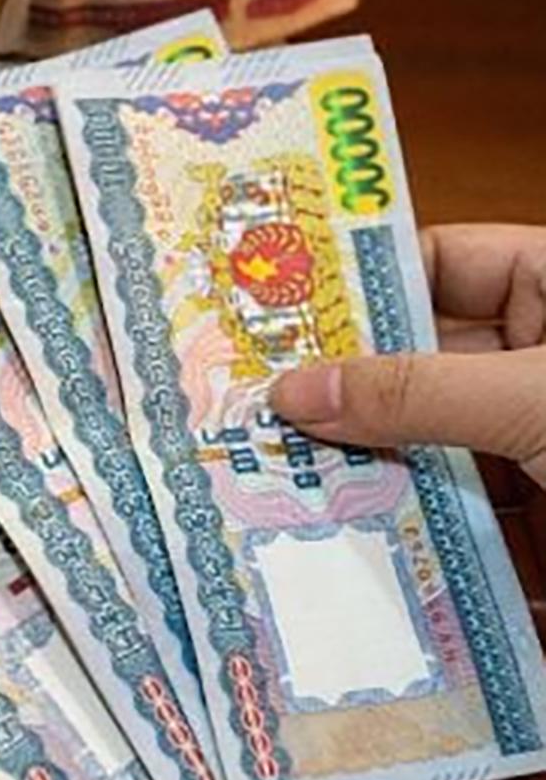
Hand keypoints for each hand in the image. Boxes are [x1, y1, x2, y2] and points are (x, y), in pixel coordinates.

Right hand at [271, 224, 545, 486]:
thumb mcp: (534, 396)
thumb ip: (419, 392)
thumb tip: (299, 392)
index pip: (440, 263)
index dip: (360, 287)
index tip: (280, 316)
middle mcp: (540, 351)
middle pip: (419, 352)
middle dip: (345, 380)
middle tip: (262, 396)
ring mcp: (536, 426)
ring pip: (429, 429)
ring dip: (363, 452)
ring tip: (280, 458)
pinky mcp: (536, 496)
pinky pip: (456, 498)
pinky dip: (405, 511)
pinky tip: (341, 517)